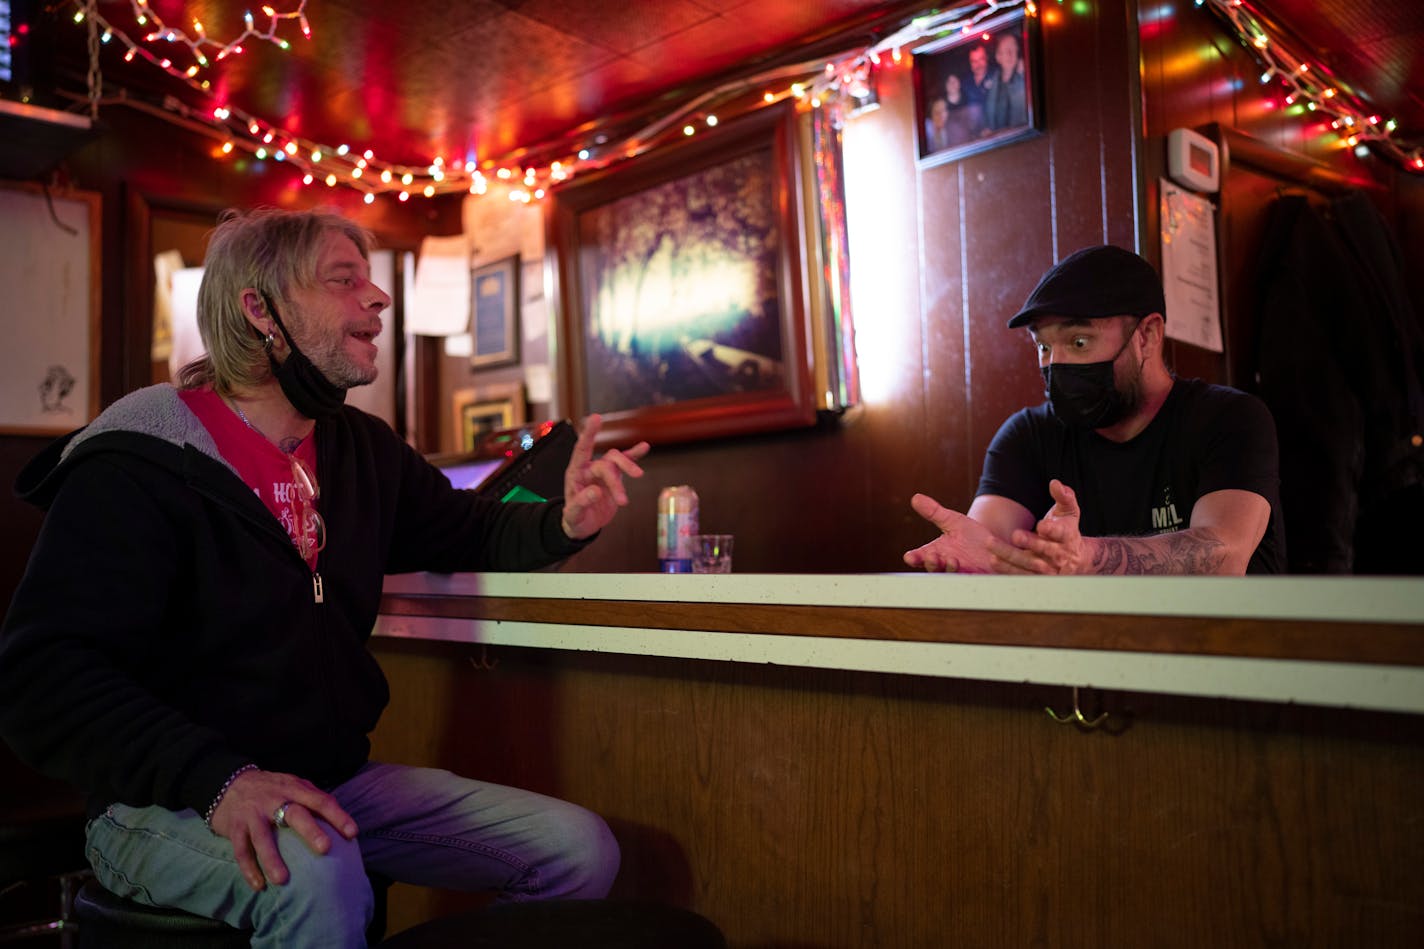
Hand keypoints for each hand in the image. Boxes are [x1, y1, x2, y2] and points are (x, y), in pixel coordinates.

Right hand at [207, 768, 357, 890]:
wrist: (228, 784)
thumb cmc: (271, 790)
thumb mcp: (292, 786)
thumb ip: (312, 800)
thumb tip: (341, 823)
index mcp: (294, 788)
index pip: (320, 800)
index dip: (337, 816)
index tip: (352, 833)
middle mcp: (274, 799)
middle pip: (294, 814)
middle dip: (310, 831)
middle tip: (325, 848)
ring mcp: (253, 814)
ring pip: (262, 837)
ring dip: (272, 859)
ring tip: (283, 880)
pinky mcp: (235, 828)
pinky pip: (241, 850)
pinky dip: (249, 869)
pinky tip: (259, 886)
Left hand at [560, 414, 649, 539]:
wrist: (584, 525)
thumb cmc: (575, 519)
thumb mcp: (574, 515)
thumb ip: (582, 503)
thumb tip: (595, 491)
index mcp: (575, 474)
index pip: (581, 450)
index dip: (589, 434)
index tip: (597, 418)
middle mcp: (589, 468)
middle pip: (606, 465)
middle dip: (616, 482)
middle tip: (623, 501)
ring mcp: (602, 471)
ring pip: (617, 461)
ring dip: (629, 468)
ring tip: (639, 477)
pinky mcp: (614, 477)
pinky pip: (625, 462)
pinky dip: (634, 454)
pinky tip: (644, 447)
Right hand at [902, 493, 997, 573]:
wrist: (995, 545)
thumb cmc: (970, 535)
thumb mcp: (953, 521)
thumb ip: (934, 512)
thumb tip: (915, 497)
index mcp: (936, 553)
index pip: (920, 557)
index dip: (914, 558)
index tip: (910, 557)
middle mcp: (946, 566)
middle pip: (933, 569)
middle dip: (931, 564)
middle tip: (932, 556)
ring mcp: (962, 574)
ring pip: (951, 577)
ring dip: (949, 569)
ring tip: (952, 560)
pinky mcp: (978, 578)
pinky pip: (973, 581)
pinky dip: (972, 578)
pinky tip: (973, 571)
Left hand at [991, 479, 1089, 573]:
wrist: (1076, 560)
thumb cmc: (1067, 529)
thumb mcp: (1068, 512)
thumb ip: (1064, 496)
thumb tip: (1055, 483)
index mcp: (1069, 536)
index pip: (1062, 533)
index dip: (1053, 530)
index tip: (1042, 526)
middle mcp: (1061, 555)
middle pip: (1046, 550)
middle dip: (1031, 543)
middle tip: (1015, 534)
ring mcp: (1051, 570)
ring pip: (1030, 565)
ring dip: (1011, 557)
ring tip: (992, 547)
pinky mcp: (1039, 579)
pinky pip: (1023, 576)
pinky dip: (1008, 570)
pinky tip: (993, 561)